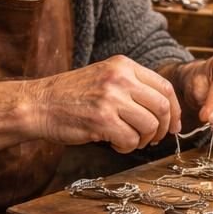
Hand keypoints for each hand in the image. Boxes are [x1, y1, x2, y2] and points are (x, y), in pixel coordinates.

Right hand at [29, 56, 180, 152]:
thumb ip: (133, 86)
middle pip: (163, 107)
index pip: (165, 87)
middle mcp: (120, 78)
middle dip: (162, 129)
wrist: (38, 104)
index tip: (173, 126)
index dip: (174, 111)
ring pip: (150, 126)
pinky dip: (127, 148)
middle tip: (152, 139)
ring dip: (143, 140)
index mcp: (123, 65)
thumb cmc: (72, 96)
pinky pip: (131, 140)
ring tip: (127, 140)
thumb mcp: (105, 77)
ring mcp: (111, 98)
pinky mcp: (101, 120)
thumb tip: (166, 110)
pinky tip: (114, 144)